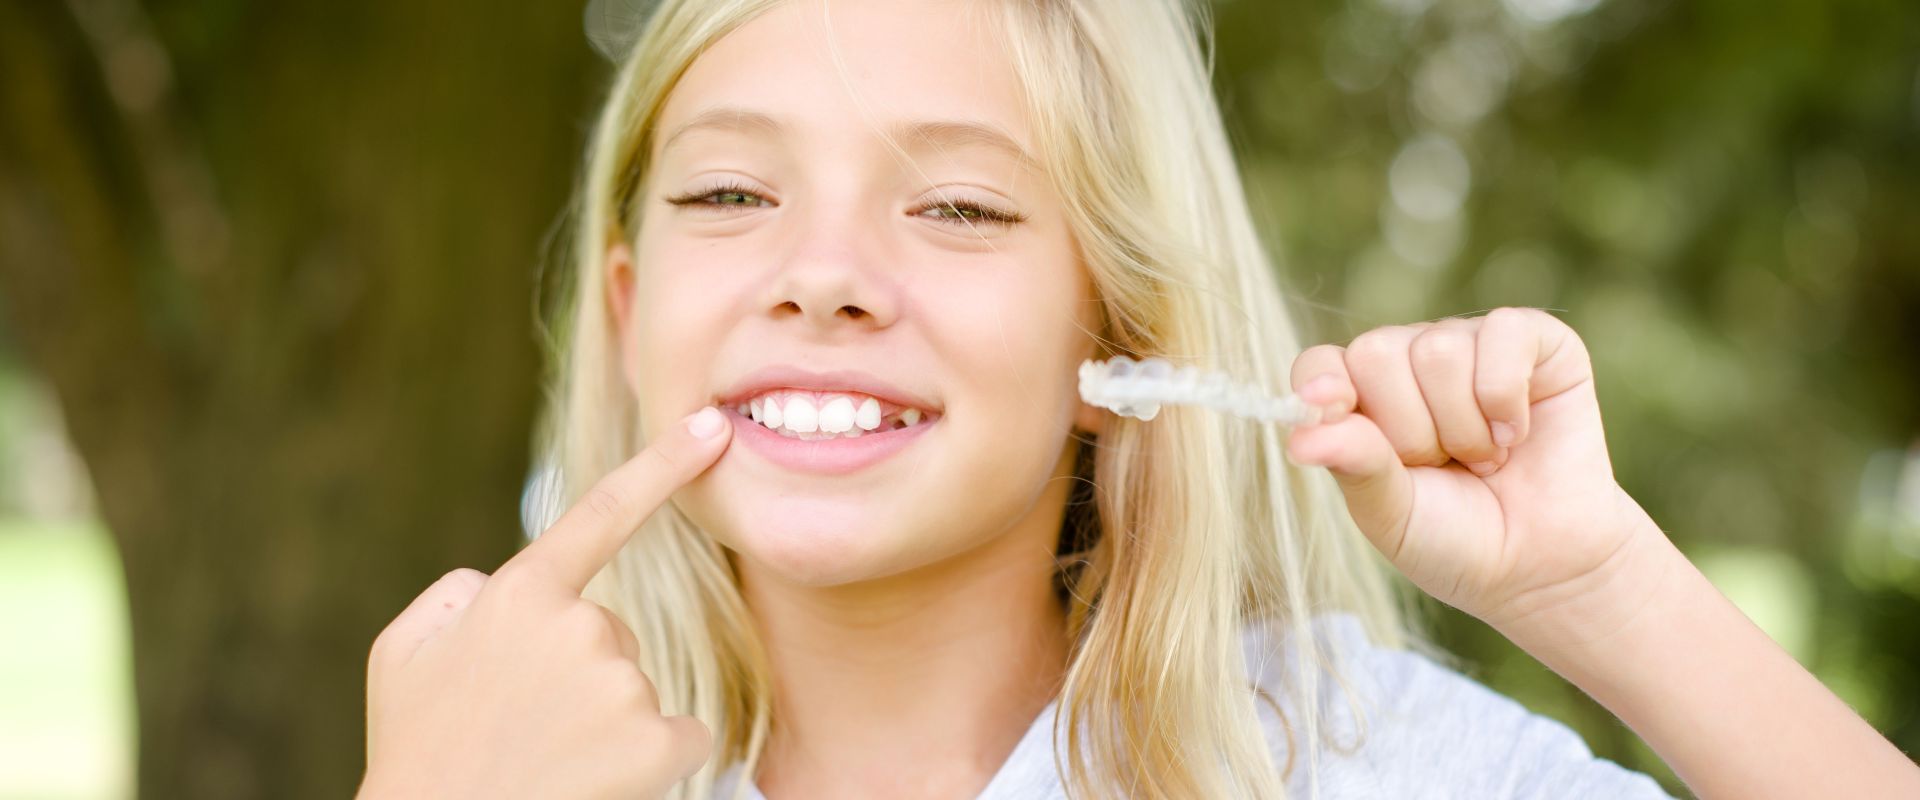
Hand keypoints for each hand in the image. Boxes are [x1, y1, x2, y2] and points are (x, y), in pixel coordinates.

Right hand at [360, 406, 733, 799]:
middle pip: (609, 635)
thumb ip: (458, 596)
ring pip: (637, 688)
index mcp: (519, 595)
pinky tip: (598, 783)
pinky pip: (679, 735)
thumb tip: (500, 582)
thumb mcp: (404, 654)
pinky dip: (652, 761)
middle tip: (521, 726)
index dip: (663, 465)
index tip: (712, 428)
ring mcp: (622, 684)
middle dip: (578, 674)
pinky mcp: (655, 742)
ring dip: (604, 723)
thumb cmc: (418, 755)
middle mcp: (580, 627)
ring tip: (544, 759)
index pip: (602, 513)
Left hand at [1286, 307, 1658, 628]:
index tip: (1333, 415)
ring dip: (1464, 427)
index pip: (1319, 364)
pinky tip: (1518, 433)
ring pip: (1439, 350)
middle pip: (1377, 353)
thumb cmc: (1456, 539)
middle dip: (1411, 431)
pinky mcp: (1534, 340)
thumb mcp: (1392, 514)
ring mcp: (1470, 344)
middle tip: (1443, 466)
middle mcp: (1411, 360)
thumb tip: (1298, 439)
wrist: (1543, 565)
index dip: (1323, 388)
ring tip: (1484, 459)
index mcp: (1361, 399)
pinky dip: (1506, 397)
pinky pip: (1503, 333)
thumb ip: (1353, 466)